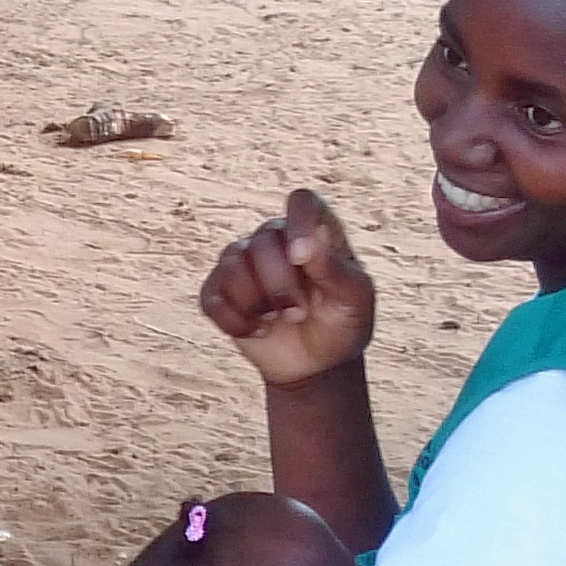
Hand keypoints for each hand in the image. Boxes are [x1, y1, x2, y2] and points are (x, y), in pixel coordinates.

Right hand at [203, 189, 376, 387]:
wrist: (317, 364)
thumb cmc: (343, 323)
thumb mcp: (354, 299)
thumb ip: (335, 270)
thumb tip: (305, 247)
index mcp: (315, 231)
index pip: (302, 202)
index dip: (298, 222)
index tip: (301, 257)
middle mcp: (277, 239)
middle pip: (261, 242)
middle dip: (279, 286)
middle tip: (299, 312)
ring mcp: (244, 263)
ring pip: (231, 265)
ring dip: (255, 303)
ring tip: (277, 320)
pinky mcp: (220, 291)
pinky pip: (211, 296)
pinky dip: (232, 320)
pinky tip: (255, 330)